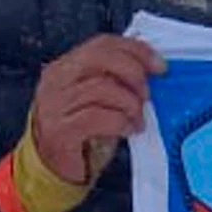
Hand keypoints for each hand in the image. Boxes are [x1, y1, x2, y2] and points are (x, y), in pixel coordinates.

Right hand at [30, 34, 164, 183]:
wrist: (53, 168)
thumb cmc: (80, 132)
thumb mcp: (97, 99)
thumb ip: (115, 79)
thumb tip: (150, 66)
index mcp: (65, 67)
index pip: (102, 44)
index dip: (135, 50)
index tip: (158, 64)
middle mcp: (56, 81)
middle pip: (99, 58)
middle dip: (132, 72)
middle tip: (147, 93)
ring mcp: (54, 105)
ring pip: (100, 87)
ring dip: (129, 103)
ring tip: (138, 117)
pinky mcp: (59, 131)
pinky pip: (96, 117)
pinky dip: (120, 122)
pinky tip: (128, 129)